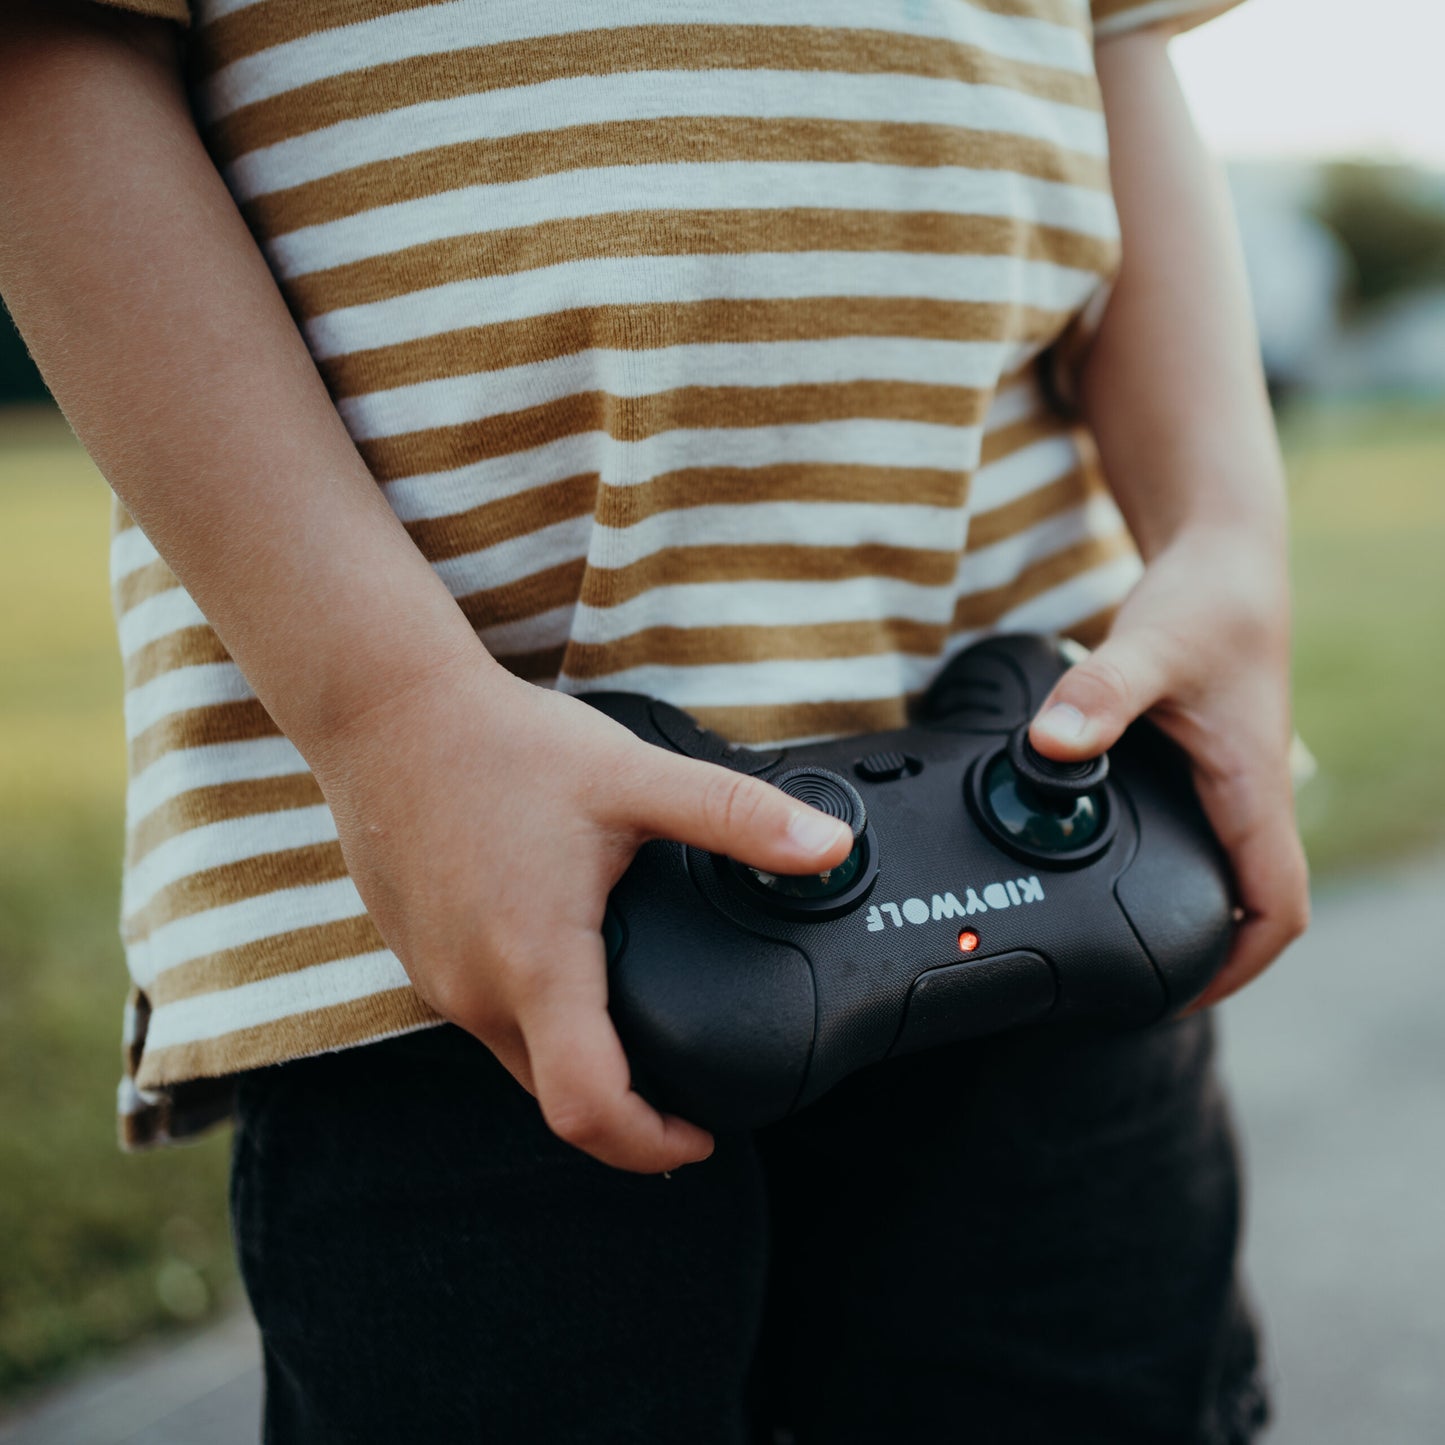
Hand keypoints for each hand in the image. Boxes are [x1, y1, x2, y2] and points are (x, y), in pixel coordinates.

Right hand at [308, 659, 853, 1173]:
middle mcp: (475, 990)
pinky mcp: (421, 960)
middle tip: (687, 1081)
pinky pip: (489, 1023)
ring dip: (583, 1066)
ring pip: (521, 1064)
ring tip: (641, 1026)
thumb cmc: (499, 746)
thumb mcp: (634, 778)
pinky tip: (576, 972)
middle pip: (557, 1099)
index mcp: (534, 963)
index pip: (589, 1110)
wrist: (386, 713)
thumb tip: (828, 847)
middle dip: (627, 1111)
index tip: (701, 1135)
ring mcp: (438, 981)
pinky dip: (542, 1024)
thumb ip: (736, 818)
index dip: (652, 1145)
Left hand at [1028, 526, 1309, 1008]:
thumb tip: (1055, 744)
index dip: (1238, 965)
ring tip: (1107, 941)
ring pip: (1218, 872)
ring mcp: (1223, 782)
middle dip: (1201, 955)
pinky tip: (1097, 863)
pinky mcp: (1196, 763)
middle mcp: (1244, 795)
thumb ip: (1101, 693)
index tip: (1176, 992)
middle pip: (1246, 907)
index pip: (1278, 908)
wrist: (1220, 556)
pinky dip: (1157, 862)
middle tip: (1123, 983)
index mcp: (1250, 788)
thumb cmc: (1206, 600)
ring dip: (1181, 912)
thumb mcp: (1150, 645)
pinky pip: (1191, 834)